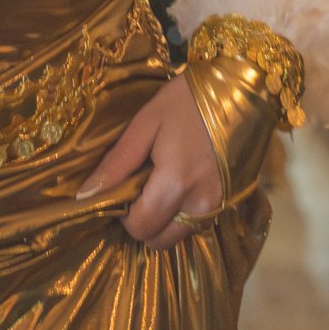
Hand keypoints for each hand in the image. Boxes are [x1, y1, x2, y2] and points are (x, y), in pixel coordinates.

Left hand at [75, 76, 222, 248]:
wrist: (242, 89)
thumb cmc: (189, 100)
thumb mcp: (146, 122)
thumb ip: (117, 162)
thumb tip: (85, 195)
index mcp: (176, 183)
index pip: (139, 226)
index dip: (122, 214)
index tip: (121, 186)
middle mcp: (200, 204)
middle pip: (158, 240)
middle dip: (141, 221)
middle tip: (138, 186)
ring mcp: (219, 205)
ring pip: (177, 235)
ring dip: (162, 221)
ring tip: (159, 183)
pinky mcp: (230, 200)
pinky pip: (196, 223)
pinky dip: (181, 214)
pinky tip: (179, 183)